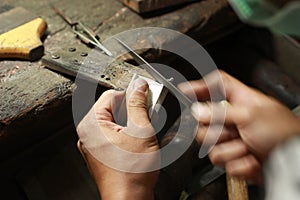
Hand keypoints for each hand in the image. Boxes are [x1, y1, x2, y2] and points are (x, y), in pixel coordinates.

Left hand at [76, 78, 158, 199]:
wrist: (129, 199)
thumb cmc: (131, 172)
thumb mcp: (140, 131)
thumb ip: (138, 104)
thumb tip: (139, 87)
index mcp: (92, 124)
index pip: (111, 95)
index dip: (130, 93)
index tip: (145, 94)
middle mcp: (88, 133)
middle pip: (112, 108)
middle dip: (132, 109)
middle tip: (148, 111)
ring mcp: (94, 144)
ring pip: (114, 122)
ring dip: (132, 121)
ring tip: (146, 126)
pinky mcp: (101, 153)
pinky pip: (113, 134)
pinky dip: (127, 132)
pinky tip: (139, 137)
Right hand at [178, 70, 299, 182]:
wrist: (292, 162)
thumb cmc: (282, 132)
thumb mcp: (251, 115)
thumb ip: (220, 113)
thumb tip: (197, 110)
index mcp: (239, 101)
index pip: (215, 86)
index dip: (199, 87)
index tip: (184, 91)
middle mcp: (233, 119)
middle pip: (204, 121)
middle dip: (216, 131)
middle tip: (232, 131)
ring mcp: (232, 139)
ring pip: (211, 145)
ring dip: (231, 149)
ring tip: (248, 146)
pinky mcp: (234, 157)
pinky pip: (222, 161)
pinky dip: (238, 163)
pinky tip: (251, 158)